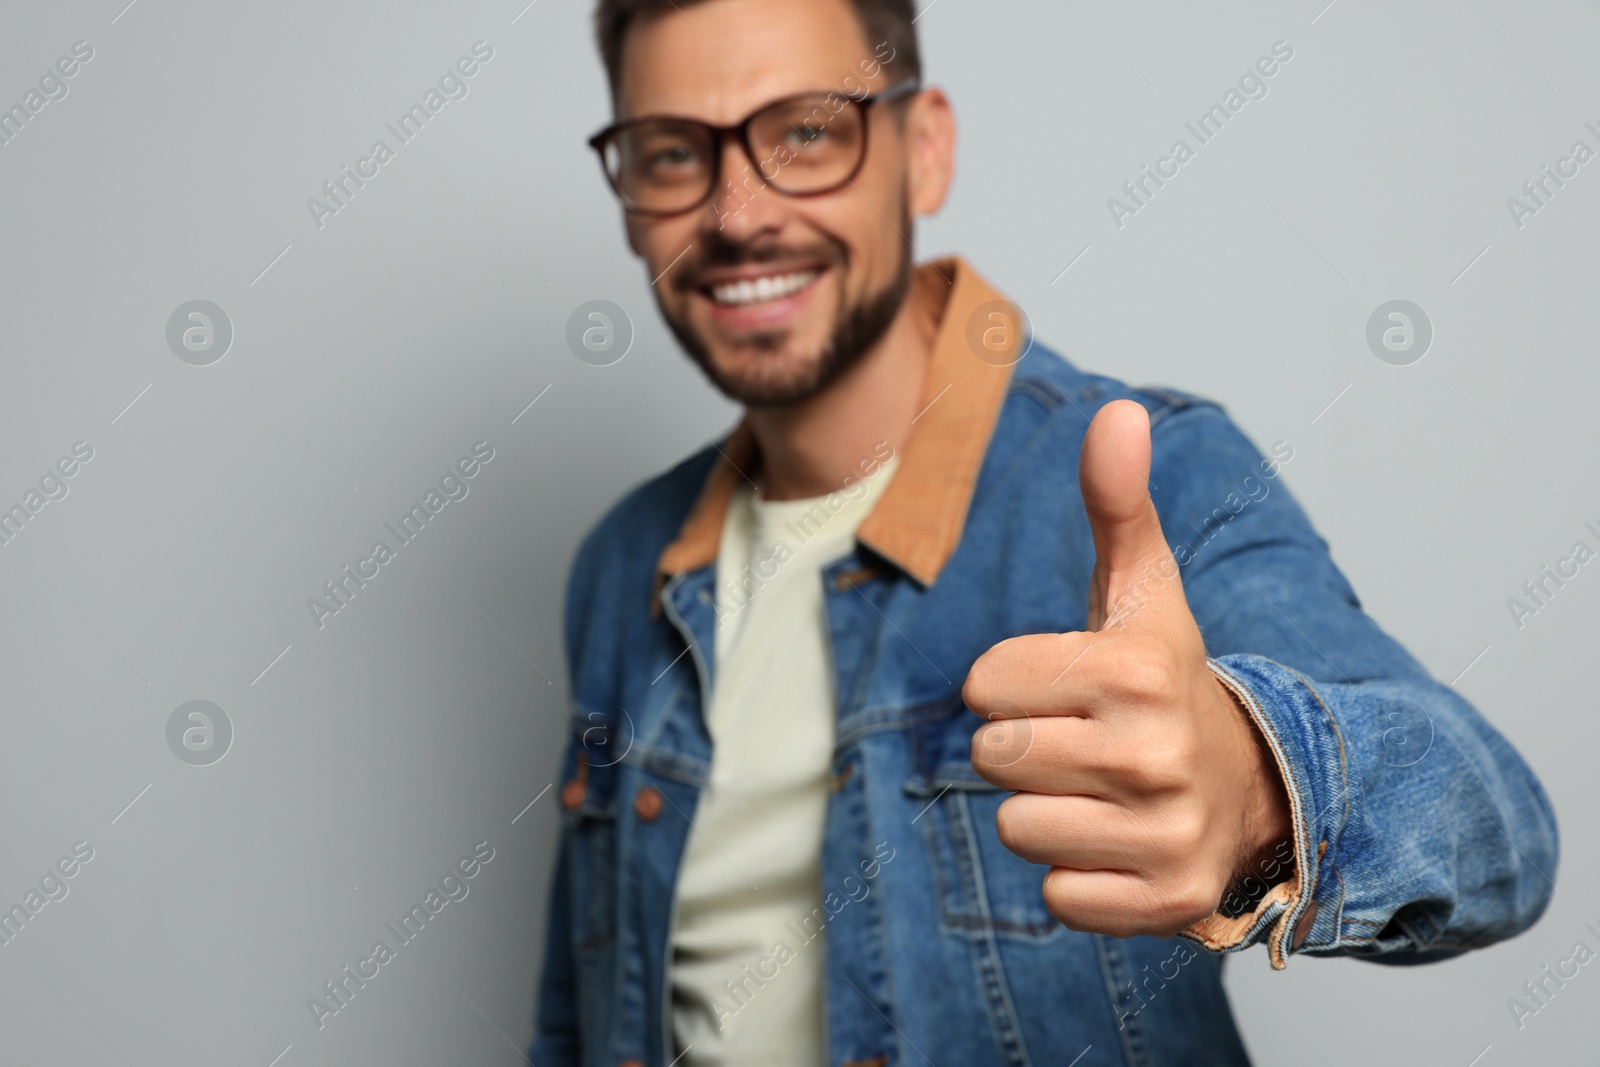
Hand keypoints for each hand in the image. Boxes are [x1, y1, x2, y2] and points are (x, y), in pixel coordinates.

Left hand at [964, 399, 1292, 937]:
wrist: (1253, 786)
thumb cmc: (1164, 680)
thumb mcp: (1142, 590)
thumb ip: (1116, 504)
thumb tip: (1116, 411)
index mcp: (1136, 669)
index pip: (983, 683)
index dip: (1012, 683)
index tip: (1068, 685)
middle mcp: (1155, 752)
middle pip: (993, 758)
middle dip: (1022, 747)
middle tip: (1084, 740)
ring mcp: (1164, 834)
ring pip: (1017, 828)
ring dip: (1045, 812)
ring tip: (1100, 791)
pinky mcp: (1164, 904)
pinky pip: (1054, 896)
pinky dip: (1076, 876)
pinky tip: (1118, 842)